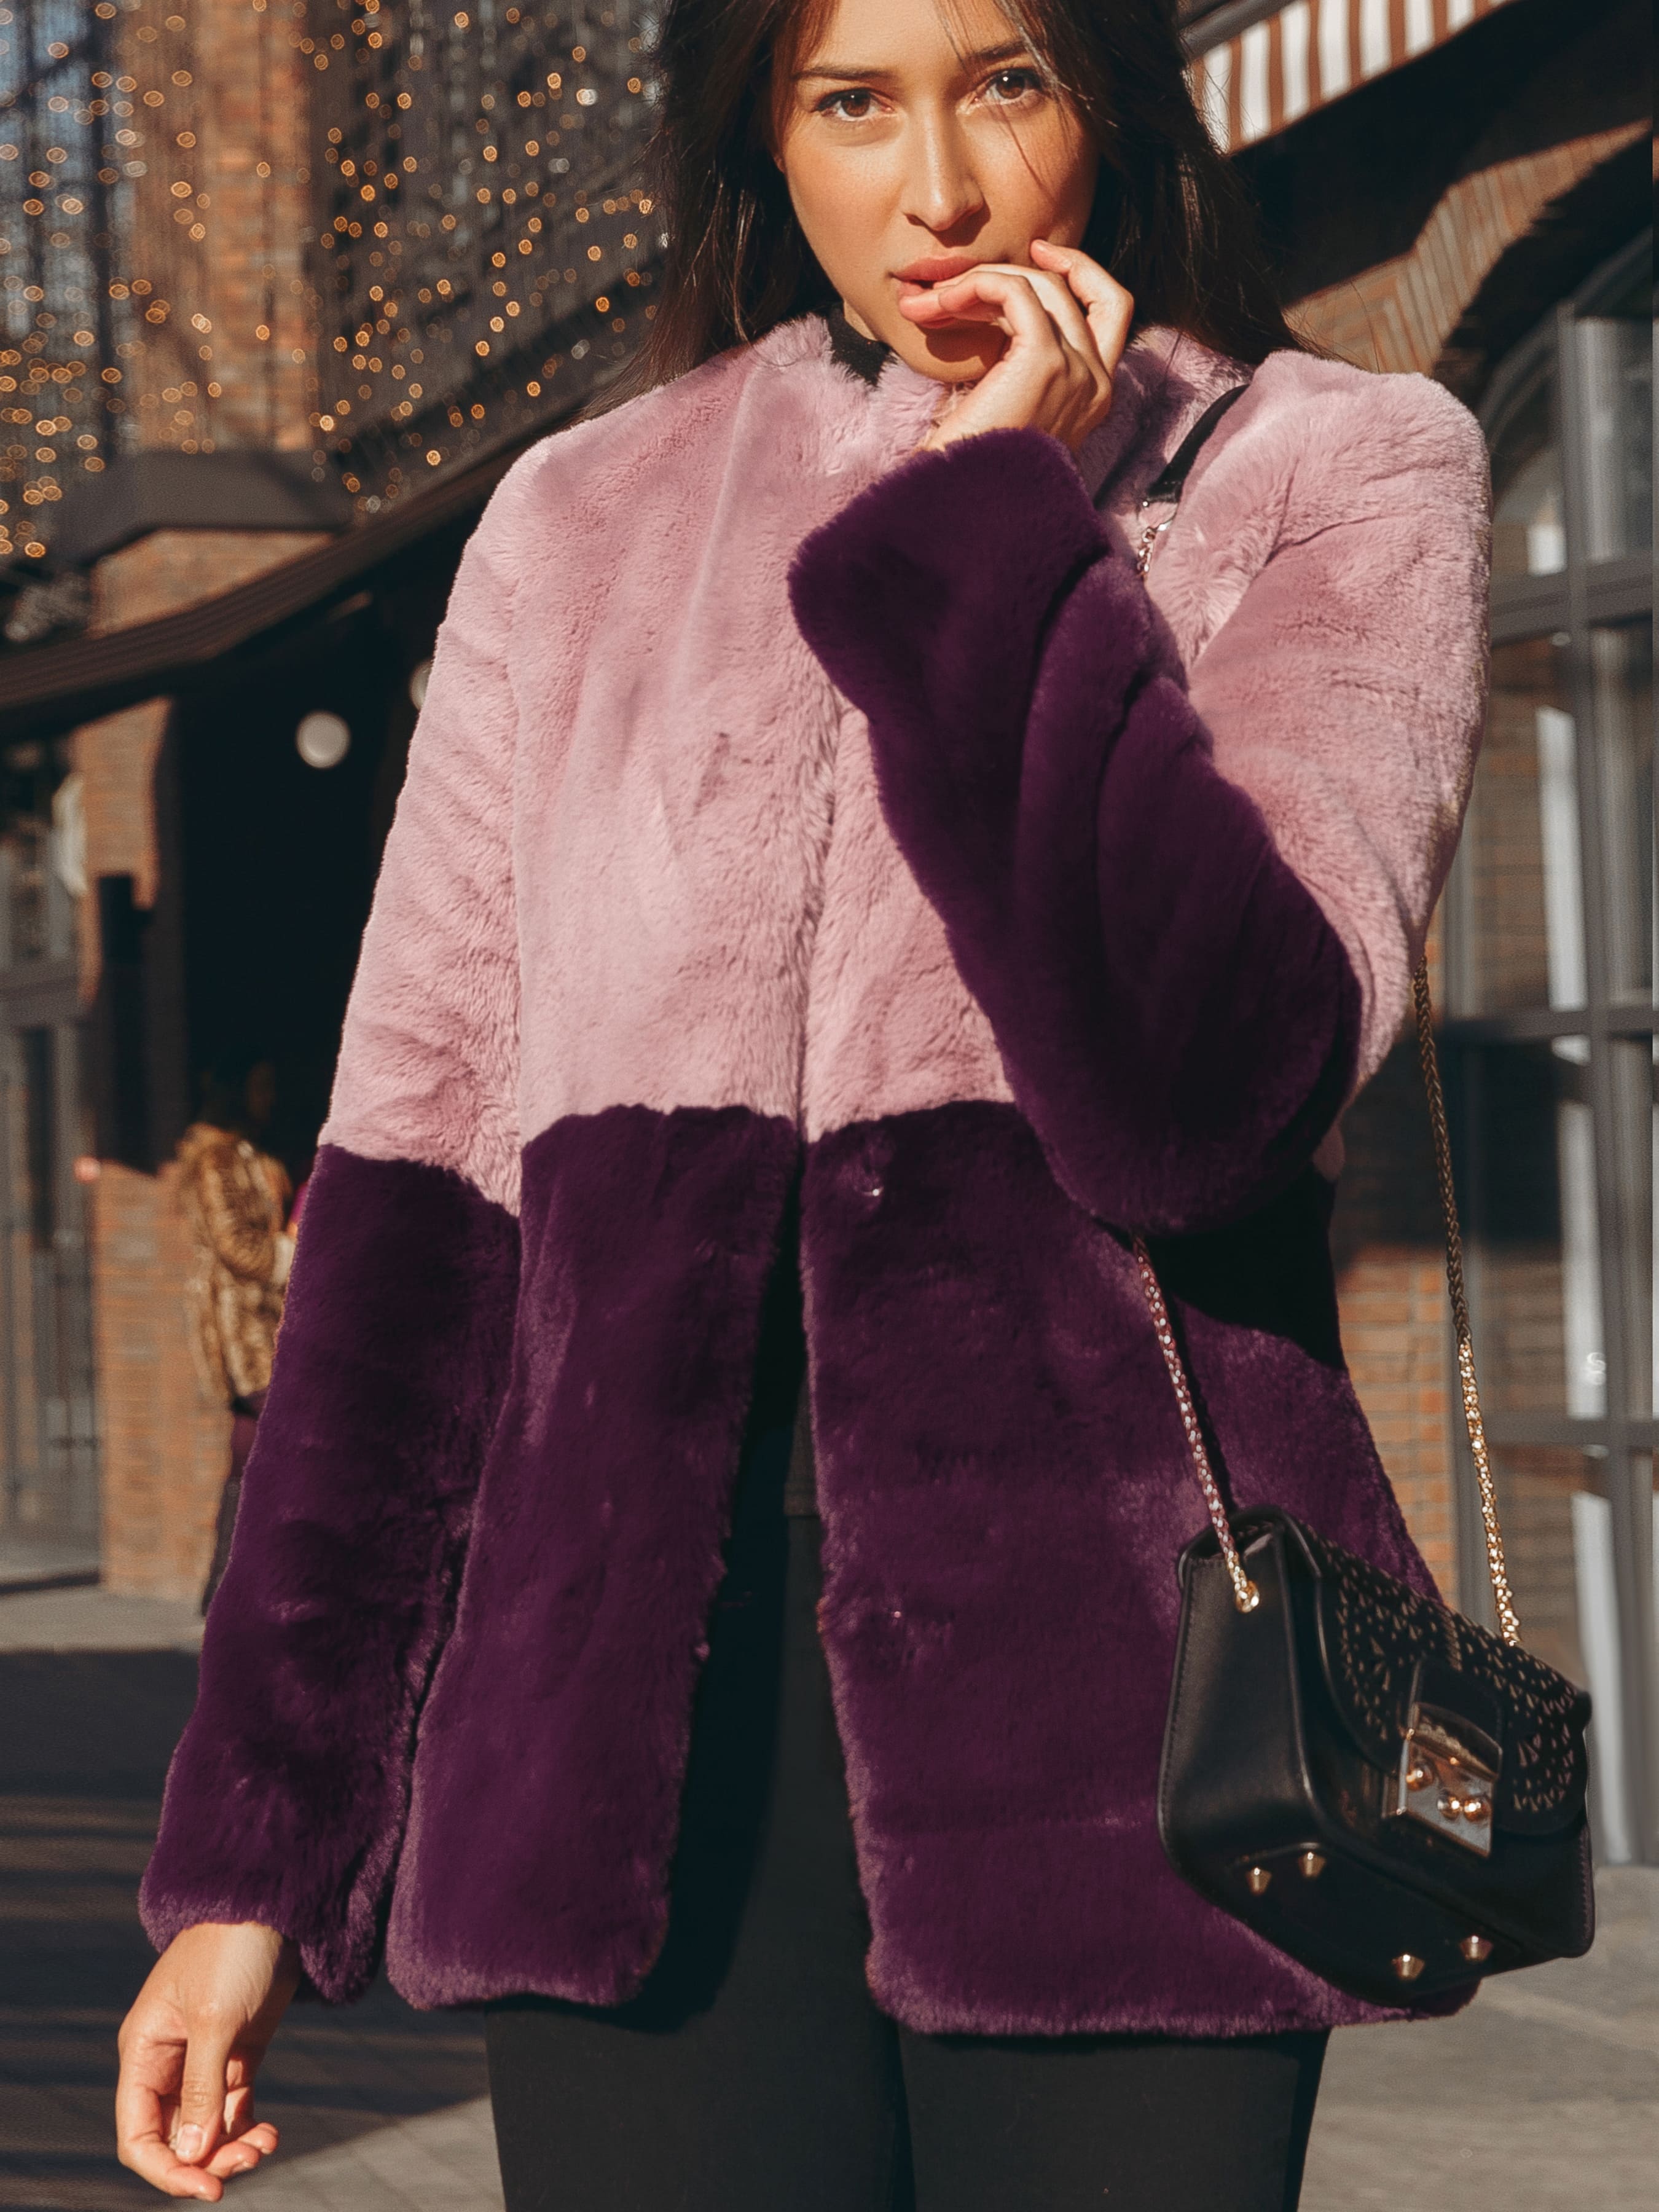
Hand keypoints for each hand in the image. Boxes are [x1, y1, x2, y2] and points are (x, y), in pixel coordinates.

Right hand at [116, 1923, 299, 2198]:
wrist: (272, 1905)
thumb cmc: (232, 1950)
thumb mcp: (215, 2020)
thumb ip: (201, 2089)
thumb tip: (190, 2156)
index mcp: (144, 2052)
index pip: (138, 2134)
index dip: (165, 2169)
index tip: (204, 2189)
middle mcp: (168, 2063)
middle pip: (175, 2138)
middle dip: (207, 2160)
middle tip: (249, 2162)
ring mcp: (204, 2059)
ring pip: (208, 2128)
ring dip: (233, 2148)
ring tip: (266, 2146)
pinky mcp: (239, 2053)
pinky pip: (235, 2109)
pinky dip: (249, 2128)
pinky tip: (270, 2135)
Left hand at [902, 239, 1132, 454]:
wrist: (963, 510)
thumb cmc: (973, 471)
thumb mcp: (1009, 413)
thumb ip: (1019, 369)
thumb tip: (996, 317)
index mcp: (1095, 397)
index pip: (1109, 310)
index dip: (1079, 273)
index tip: (1037, 255)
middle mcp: (1097, 383)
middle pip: (1079, 290)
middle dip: (1021, 270)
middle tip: (969, 272)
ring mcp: (1078, 371)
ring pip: (1043, 286)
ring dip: (982, 282)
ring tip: (932, 302)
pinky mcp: (1045, 361)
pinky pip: (1016, 293)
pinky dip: (978, 285)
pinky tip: (941, 304)